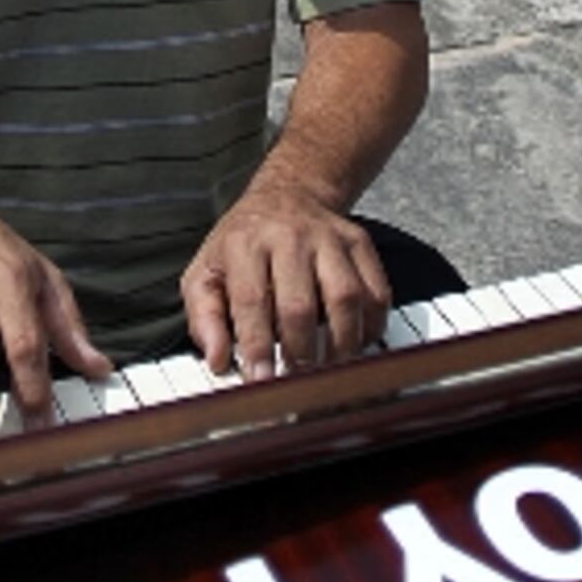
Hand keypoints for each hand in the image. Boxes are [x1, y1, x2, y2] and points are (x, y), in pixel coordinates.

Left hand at [181, 188, 391, 380]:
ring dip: (340, 344)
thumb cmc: (242, 245)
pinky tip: (355, 344)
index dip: (257, 346)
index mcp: (245, 244)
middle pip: (300, 304)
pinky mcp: (360, 244)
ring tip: (329, 371)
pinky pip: (376, 291)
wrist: (286, 197)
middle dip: (300, 353)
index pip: (252, 300)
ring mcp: (330, 239)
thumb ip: (205, 318)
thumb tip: (218, 360)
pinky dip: (371, 326)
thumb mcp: (206, 274)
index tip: (261, 381)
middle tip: (296, 384)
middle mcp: (290, 237)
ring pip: (345, 297)